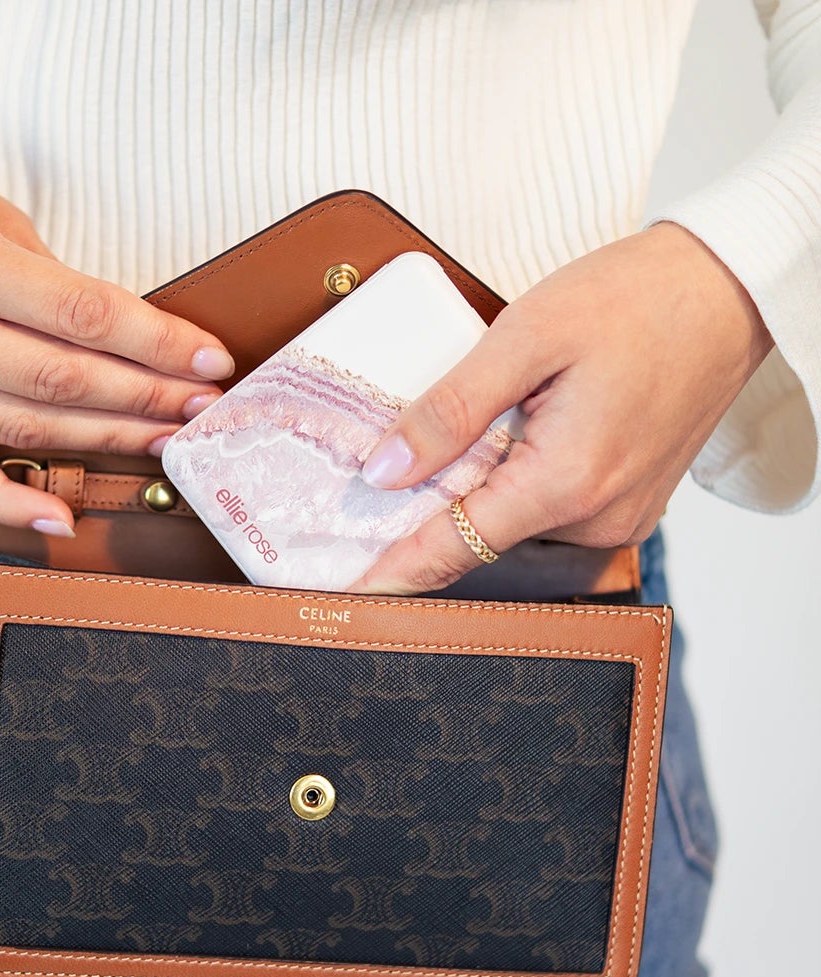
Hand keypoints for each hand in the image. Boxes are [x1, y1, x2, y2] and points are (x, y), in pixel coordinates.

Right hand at [0, 96, 232, 535]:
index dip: (155, 343)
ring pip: (20, 427)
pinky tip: (61, 517)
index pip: (78, 314)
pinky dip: (9, 501)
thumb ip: (51, 279)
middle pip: (57, 379)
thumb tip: (130, 342)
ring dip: (102, 439)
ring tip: (161, 439)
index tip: (207, 359)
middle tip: (201, 406)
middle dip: (143, 396)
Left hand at [351, 222, 772, 593]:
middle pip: (477, 536)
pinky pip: (546, 507)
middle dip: (422, 512)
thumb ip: (449, 410)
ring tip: (452, 434)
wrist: (729, 288)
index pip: (453, 548)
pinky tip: (503, 434)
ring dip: (472, 489)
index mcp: (568, 483)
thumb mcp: (525, 337)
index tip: (341, 593)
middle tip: (368, 478)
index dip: (391, 571)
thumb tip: (383, 470)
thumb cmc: (639, 298)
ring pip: (510, 521)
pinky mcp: (627, 501)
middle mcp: (598, 518)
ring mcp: (618, 515)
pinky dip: (511, 480)